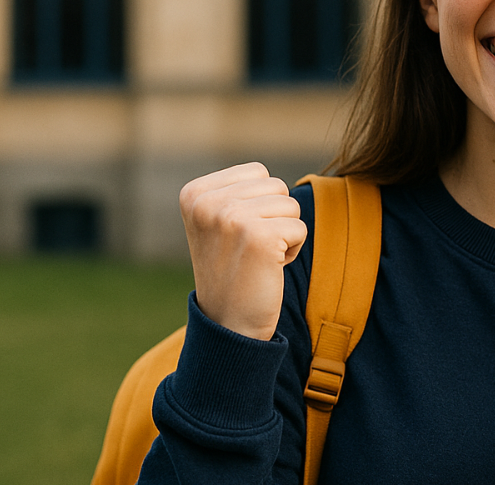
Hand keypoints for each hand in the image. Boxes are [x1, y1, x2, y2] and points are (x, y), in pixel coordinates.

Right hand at [179, 162, 307, 340]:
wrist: (228, 323)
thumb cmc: (231, 269)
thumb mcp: (217, 222)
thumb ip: (235, 192)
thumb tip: (265, 175)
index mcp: (194, 193)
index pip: (257, 171)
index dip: (259, 203)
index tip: (237, 234)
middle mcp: (207, 202)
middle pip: (276, 185)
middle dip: (275, 217)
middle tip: (250, 249)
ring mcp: (231, 218)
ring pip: (291, 205)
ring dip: (284, 233)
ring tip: (259, 257)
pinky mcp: (259, 237)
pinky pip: (301, 228)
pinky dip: (294, 250)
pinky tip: (269, 268)